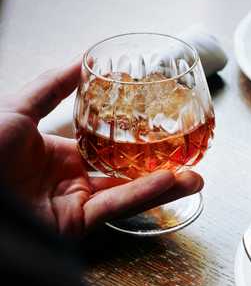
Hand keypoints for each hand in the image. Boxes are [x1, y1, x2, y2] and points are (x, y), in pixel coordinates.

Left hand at [0, 59, 203, 235]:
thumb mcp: (15, 109)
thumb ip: (51, 87)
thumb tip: (81, 60)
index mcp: (58, 157)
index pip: (107, 149)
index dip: (136, 141)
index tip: (161, 128)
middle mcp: (71, 183)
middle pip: (126, 175)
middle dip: (162, 169)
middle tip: (189, 157)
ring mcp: (75, 205)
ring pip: (129, 193)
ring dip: (165, 186)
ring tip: (196, 177)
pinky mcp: (76, 225)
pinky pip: (116, 206)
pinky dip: (145, 193)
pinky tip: (172, 182)